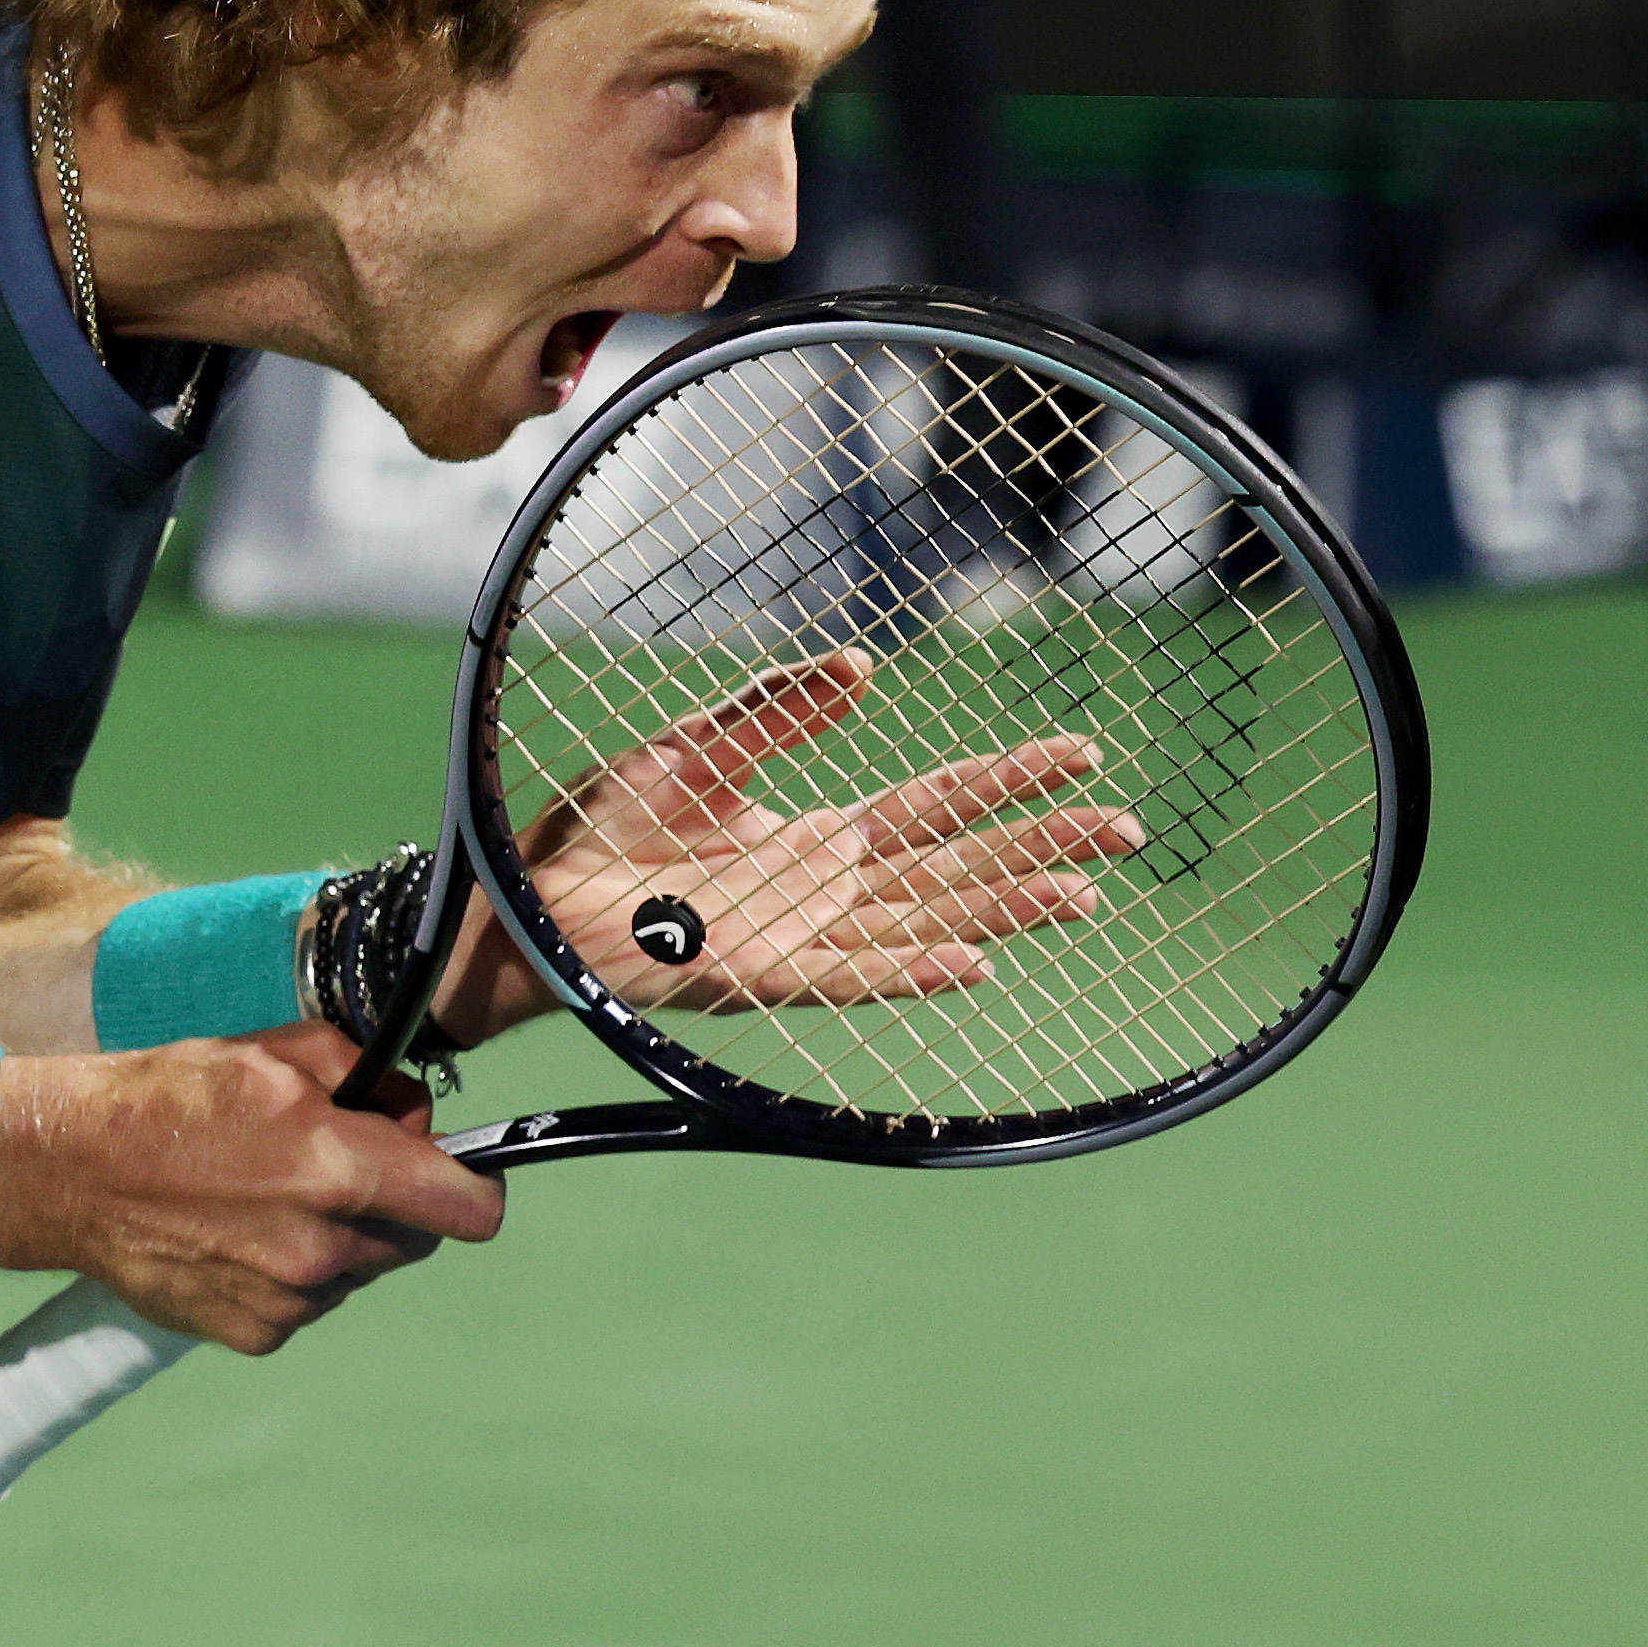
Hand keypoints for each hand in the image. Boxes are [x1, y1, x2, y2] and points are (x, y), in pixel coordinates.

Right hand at [0, 1022, 502, 1352]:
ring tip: (270, 1196)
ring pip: (359, 1271)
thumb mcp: (279, 1052)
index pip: (468, 1209)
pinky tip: (242, 1234)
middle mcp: (323, 1248)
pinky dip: (292, 1274)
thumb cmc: (173, 1100)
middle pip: (413, 1239)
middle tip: (336, 1165)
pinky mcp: (254, 1333)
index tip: (461, 1179)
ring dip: (339, 1240)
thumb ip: (367, 1074)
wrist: (74, 1171)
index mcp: (340, 1170)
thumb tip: (414, 1109)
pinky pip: (308, 1303)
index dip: (473, 1189)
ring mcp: (289, 1299)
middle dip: (393, 1204)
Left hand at [437, 650, 1142, 1040]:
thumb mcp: (695, 746)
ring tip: (1082, 894)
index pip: (939, 807)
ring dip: (1003, 912)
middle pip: (958, 868)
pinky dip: (913, 972)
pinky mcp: (756, 979)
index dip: (1010, 780)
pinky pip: (851, 976)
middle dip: (1042, 849)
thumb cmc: (599, 827)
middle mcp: (826, 893)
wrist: (518, 892)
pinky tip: (973, 965)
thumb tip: (863, 667)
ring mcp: (800, 940)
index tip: (1082, 755)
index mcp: (820, 839)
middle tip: (1128, 830)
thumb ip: (777, 711)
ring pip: (927, 924)